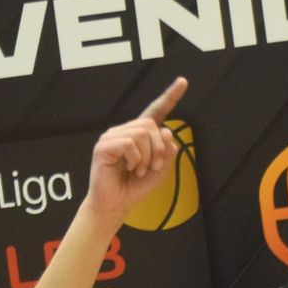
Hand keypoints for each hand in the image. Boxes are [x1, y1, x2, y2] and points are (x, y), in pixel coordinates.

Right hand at [83, 78, 186, 218]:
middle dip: (159, 149)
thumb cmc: (134, 187)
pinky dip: (134, 159)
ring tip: (138, 170)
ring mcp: (112, 137)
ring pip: (142, 133)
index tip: (183, 82)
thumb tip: (166, 132)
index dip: (170, 97)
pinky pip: (129, 143)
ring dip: (147, 157)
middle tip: (152, 167)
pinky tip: (128, 168)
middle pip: (151, 125)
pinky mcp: (103, 146)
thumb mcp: (160, 171)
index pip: (156, 111)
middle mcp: (124, 131)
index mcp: (139, 134)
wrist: (116, 205)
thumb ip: (167, 151)